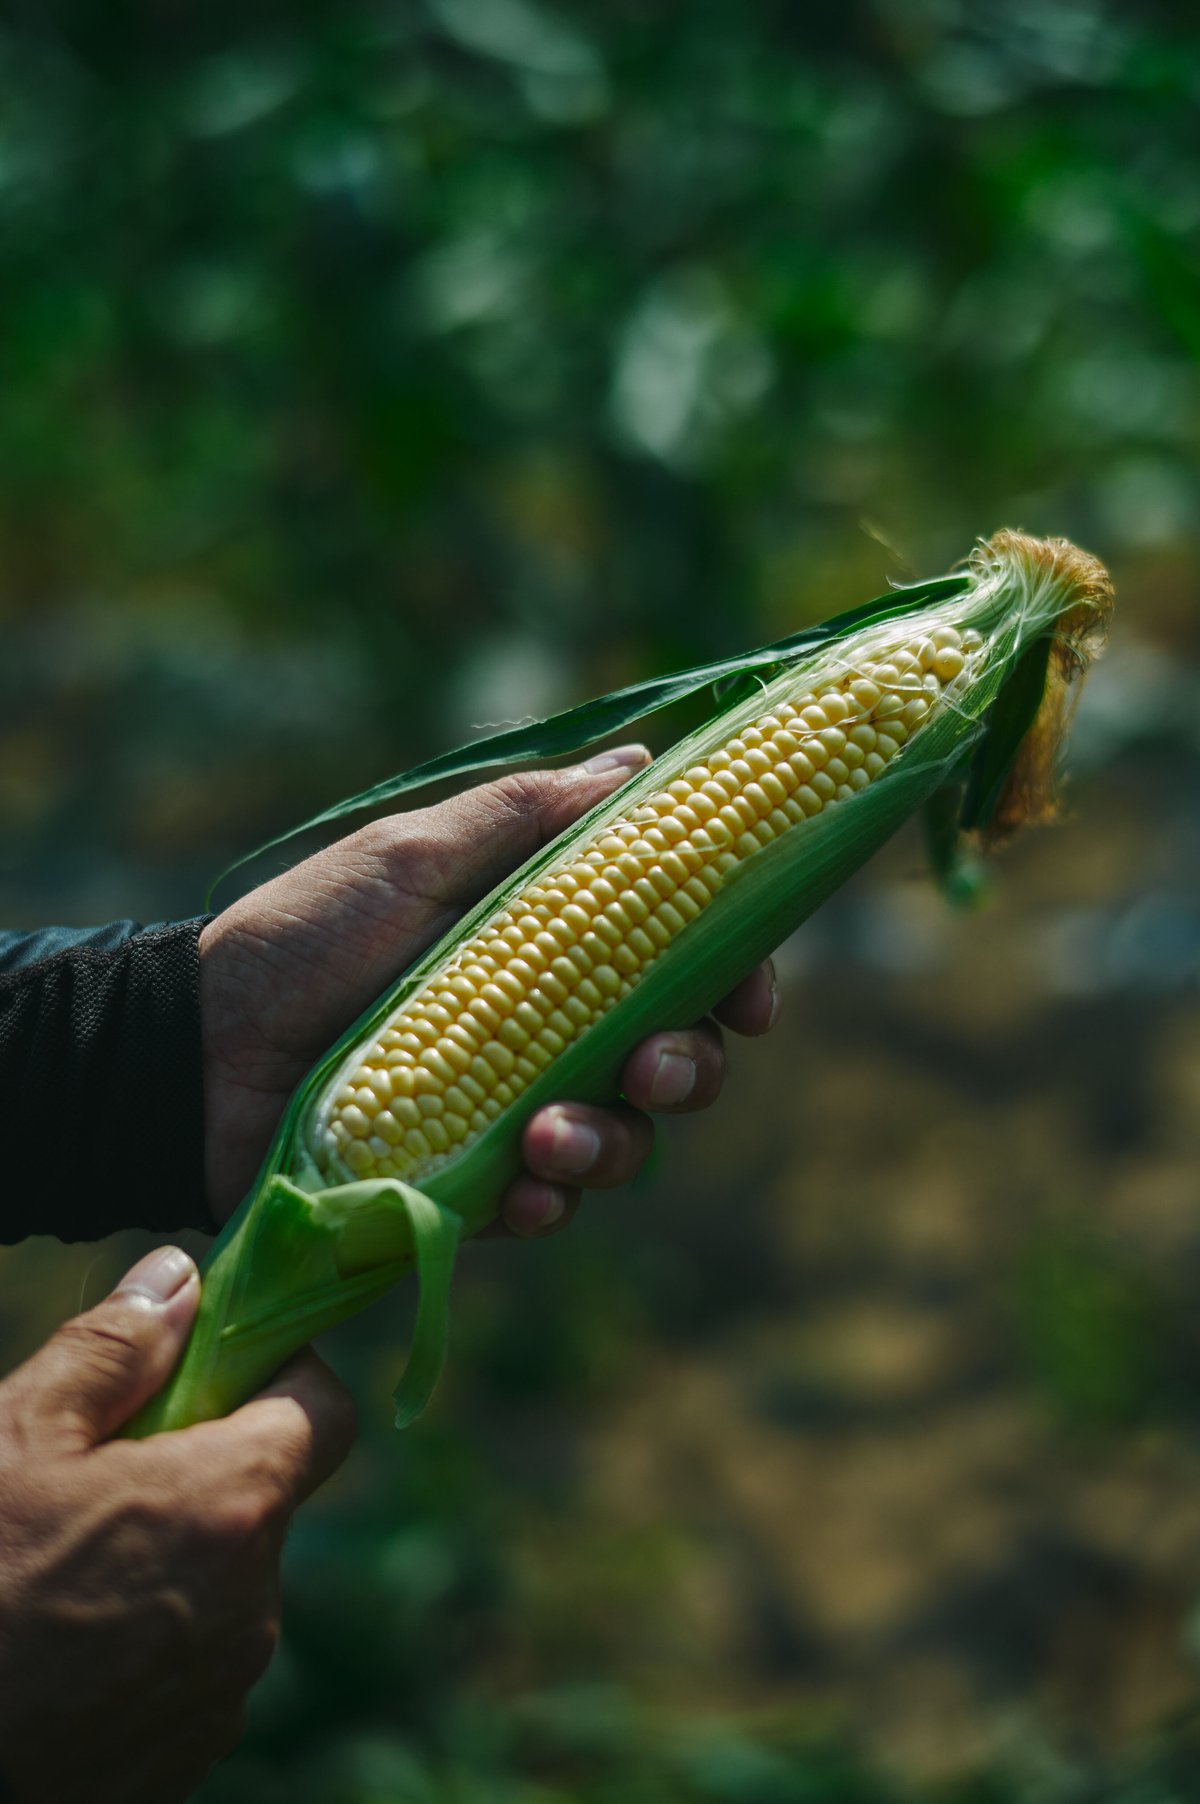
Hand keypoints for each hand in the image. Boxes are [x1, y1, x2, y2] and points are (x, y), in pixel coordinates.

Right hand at [0, 1247, 354, 1803]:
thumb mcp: (17, 1440)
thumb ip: (112, 1350)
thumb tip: (180, 1278)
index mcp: (230, 1506)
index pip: (325, 1409)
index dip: (282, 1375)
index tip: (218, 1370)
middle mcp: (255, 1600)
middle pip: (264, 1498)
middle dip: (203, 1469)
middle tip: (106, 1474)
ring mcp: (226, 1688)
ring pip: (228, 1582)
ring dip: (175, 1558)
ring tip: (69, 1567)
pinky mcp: (192, 1754)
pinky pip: (197, 1663)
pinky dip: (153, 1639)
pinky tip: (69, 1642)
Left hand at [200, 749, 779, 1231]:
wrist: (196, 1049)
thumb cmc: (301, 936)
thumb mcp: (411, 855)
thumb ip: (524, 817)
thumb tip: (644, 761)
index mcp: (550, 945)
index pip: (681, 962)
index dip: (736, 979)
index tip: (753, 997)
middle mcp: (551, 1031)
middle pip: (677, 1058)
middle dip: (689, 1069)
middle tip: (650, 1067)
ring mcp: (513, 1112)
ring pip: (625, 1142)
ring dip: (612, 1144)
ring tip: (547, 1138)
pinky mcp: (471, 1184)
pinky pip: (548, 1205)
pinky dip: (548, 1202)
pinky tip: (521, 1193)